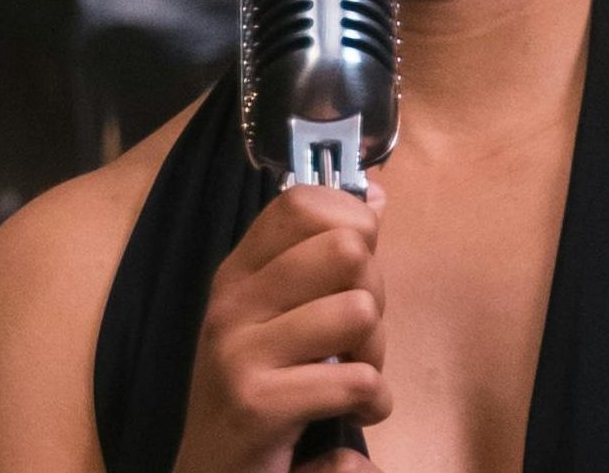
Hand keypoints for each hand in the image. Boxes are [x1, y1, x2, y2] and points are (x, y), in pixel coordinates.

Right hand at [171, 179, 390, 472]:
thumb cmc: (259, 388)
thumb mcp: (278, 315)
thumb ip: (323, 257)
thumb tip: (374, 195)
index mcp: (240, 271)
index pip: (301, 202)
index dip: (349, 220)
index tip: (358, 260)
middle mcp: (233, 301)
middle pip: (345, 248)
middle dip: (374, 291)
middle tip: (356, 333)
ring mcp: (239, 350)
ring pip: (357, 309)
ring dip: (375, 351)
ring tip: (354, 373)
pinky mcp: (256, 403)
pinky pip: (357, 379)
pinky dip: (374, 401)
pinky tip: (354, 413)